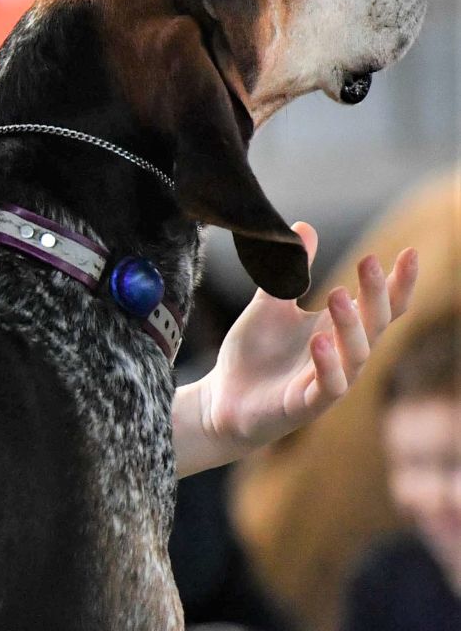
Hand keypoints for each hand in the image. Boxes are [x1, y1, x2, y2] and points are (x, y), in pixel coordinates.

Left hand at [192, 221, 416, 465]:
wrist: (222, 398)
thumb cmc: (253, 354)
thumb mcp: (269, 306)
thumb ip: (289, 273)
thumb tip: (305, 226)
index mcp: (339, 330)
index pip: (382, 306)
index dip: (398, 282)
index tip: (409, 251)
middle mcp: (343, 356)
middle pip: (375, 324)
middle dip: (376, 294)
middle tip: (368, 262)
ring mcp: (329, 382)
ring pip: (357, 355)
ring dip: (350, 325)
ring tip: (338, 295)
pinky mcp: (307, 405)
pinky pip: (328, 386)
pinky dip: (328, 364)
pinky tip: (319, 341)